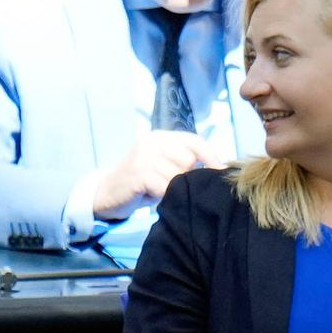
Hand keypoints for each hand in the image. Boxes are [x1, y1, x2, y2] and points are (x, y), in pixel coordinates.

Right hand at [91, 132, 215, 218]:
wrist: (108, 193)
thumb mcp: (164, 167)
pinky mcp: (139, 172)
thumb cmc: (142, 183)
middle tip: (172, 186)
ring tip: (160, 191)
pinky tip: (153, 195)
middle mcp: (153, 141)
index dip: (212, 156)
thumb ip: (184, 162)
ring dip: (174, 189)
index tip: (222, 172)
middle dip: (186, 177)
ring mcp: (144, 155)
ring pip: (178, 175)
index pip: (195, 141)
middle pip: (189, 160)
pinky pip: (165, 187)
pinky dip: (164, 195)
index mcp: (162, 137)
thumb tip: (218, 168)